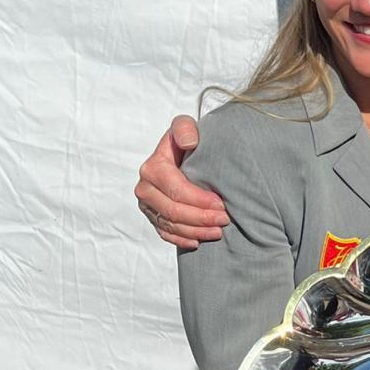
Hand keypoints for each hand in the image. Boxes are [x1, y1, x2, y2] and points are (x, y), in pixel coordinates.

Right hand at [134, 116, 228, 250]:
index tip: (221, 204)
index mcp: (153, 168)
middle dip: (201, 218)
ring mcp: (147, 204)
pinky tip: (198, 242)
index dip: (199, 200)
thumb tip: (189, 142)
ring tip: (218, 231)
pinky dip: (181, 240)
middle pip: (173, 211)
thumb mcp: (184, 126)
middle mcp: (145, 188)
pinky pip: (164, 233)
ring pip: (170, 224)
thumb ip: (185, 128)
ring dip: (195, 231)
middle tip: (224, 220)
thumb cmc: (183, 140)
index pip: (176, 190)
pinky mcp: (152, 215)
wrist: (176, 152)